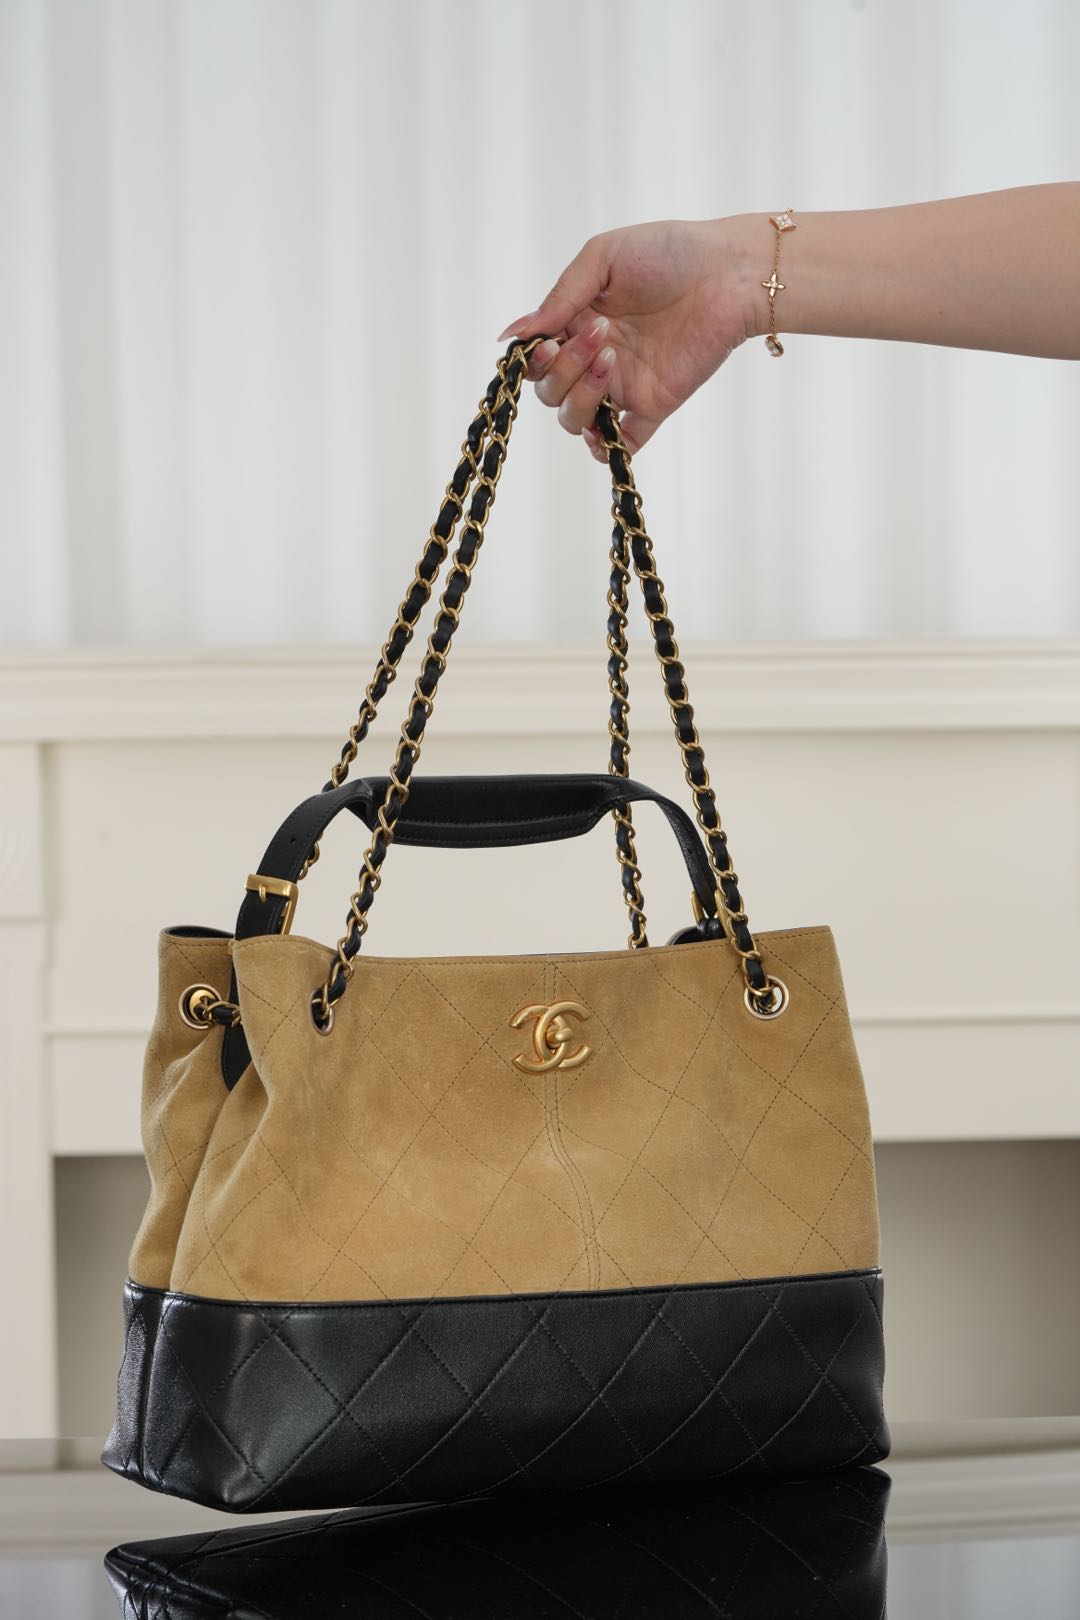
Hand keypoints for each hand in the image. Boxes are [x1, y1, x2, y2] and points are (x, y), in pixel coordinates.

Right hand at [496, 217, 760, 457]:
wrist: (729, 272)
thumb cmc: (669, 253)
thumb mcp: (603, 258)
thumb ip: (560, 296)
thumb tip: (513, 334)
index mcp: (576, 323)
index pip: (535, 360)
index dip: (533, 359)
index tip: (547, 342)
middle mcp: (593, 358)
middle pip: (550, 392)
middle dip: (564, 368)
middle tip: (599, 333)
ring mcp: (622, 385)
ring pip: (575, 418)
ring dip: (582, 395)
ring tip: (610, 356)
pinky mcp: (652, 406)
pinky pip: (619, 444)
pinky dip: (603, 448)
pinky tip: (601, 433)